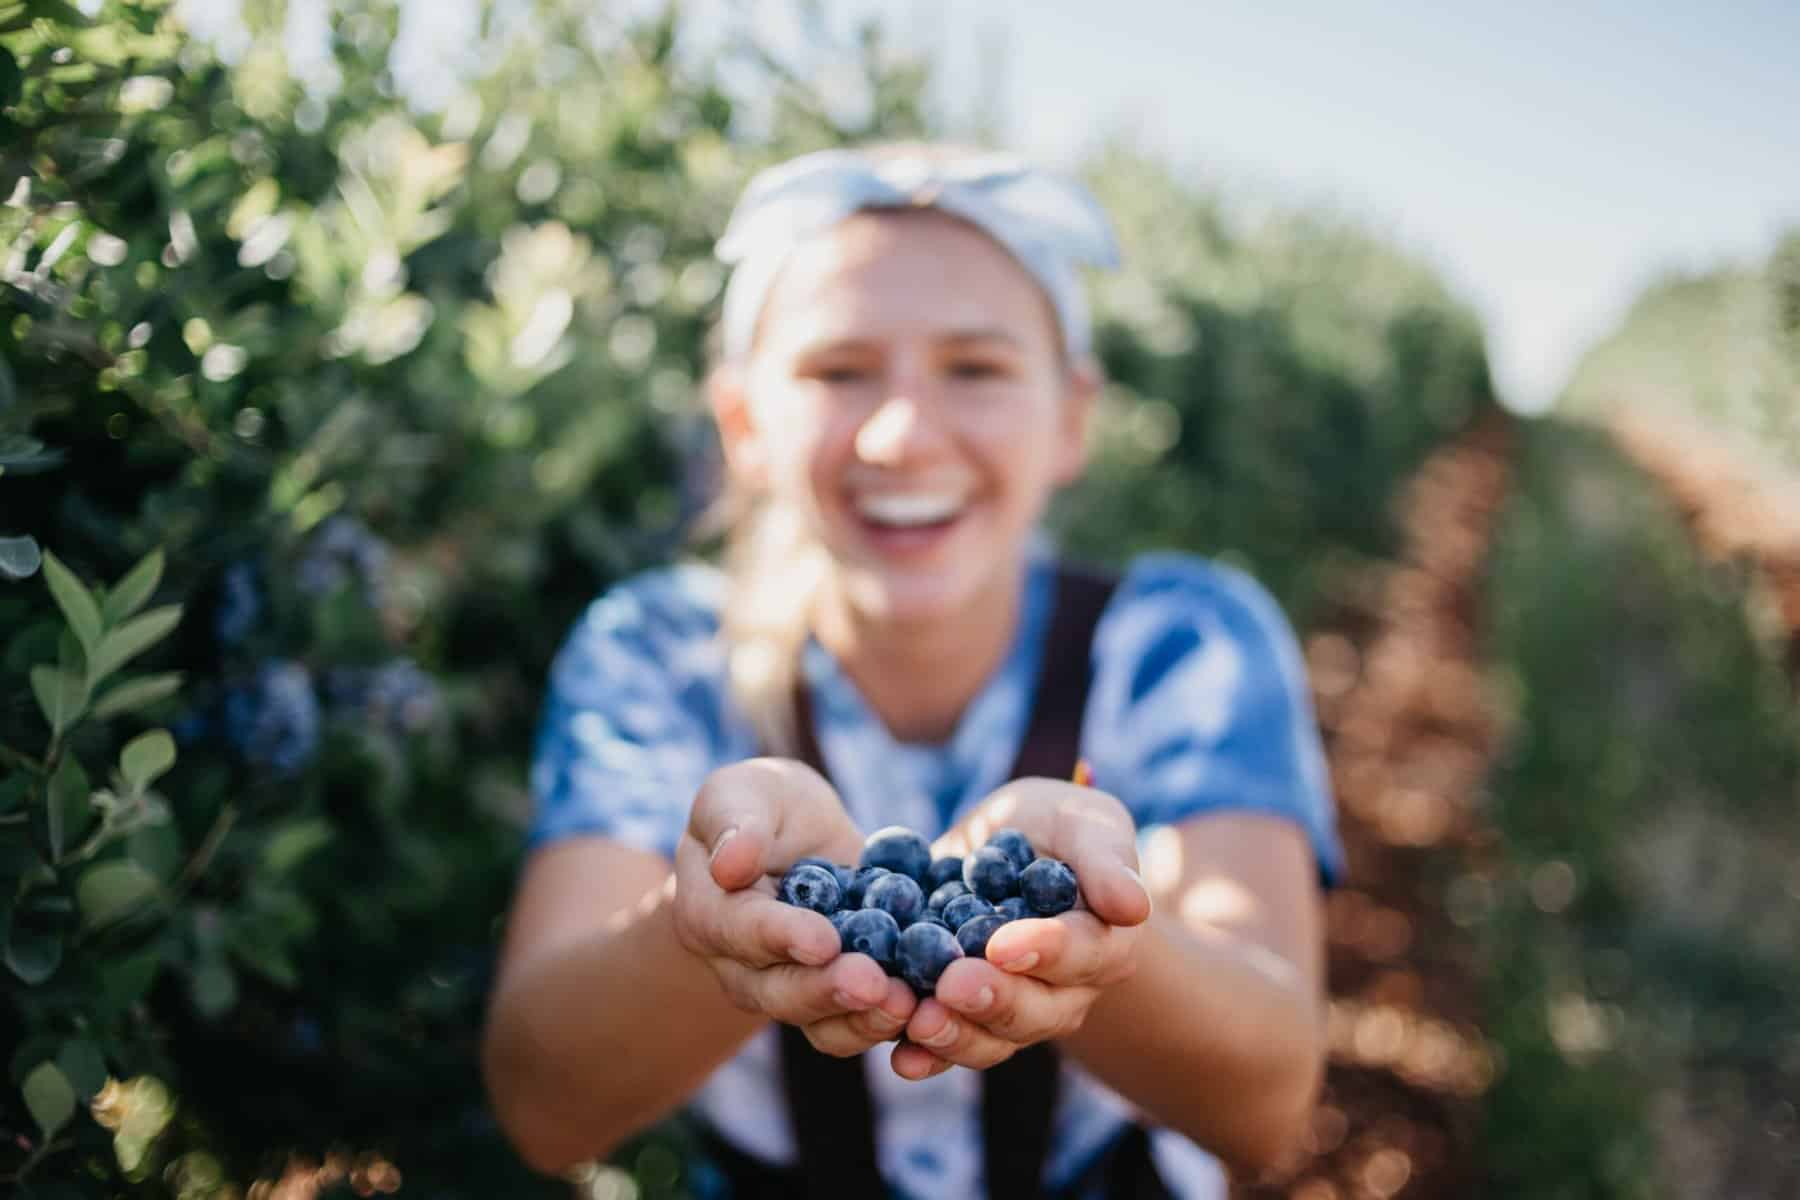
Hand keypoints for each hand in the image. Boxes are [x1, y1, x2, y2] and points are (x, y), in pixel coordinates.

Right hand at [673, 758, 917, 1055]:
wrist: (796, 835)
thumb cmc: (760, 806)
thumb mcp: (741, 794)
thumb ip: (733, 823)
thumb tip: (729, 863)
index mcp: (710, 915)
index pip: (743, 932)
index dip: (782, 938)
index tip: (823, 940)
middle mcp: (744, 967)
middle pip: (782, 993)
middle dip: (830, 990)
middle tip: (875, 985)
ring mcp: (793, 990)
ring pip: (822, 1023)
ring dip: (864, 1019)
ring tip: (908, 1005)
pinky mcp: (839, 997)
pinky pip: (861, 1022)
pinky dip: (894, 1021)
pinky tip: (930, 1008)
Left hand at [893, 777, 1150, 1079]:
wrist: (999, 845)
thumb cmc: (1054, 827)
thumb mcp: (1082, 821)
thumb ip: (1105, 857)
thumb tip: (1133, 906)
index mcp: (1103, 942)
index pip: (1082, 953)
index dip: (1045, 951)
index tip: (1003, 945)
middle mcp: (1065, 991)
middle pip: (1035, 1011)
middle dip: (992, 1000)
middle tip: (951, 985)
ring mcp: (1014, 1011)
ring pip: (993, 1039)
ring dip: (955, 1035)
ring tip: (920, 1022)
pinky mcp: (965, 1017)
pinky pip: (950, 1048)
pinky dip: (926, 1056)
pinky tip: (902, 1059)